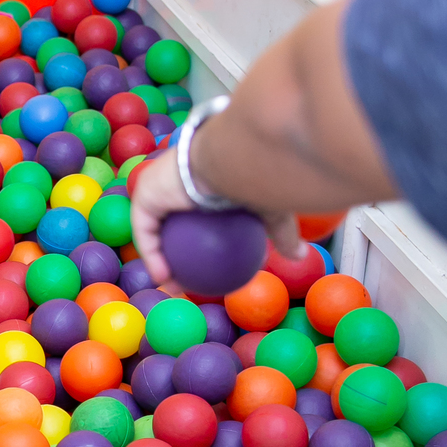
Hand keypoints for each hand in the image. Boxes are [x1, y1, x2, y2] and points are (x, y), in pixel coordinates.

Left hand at [130, 150, 306, 286]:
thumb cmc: (258, 178)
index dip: (200, 245)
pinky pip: (145, 230)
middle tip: (187, 282)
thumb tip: (300, 254)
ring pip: (156, 229)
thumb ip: (282, 232)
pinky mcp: (145, 191)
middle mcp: (179, 179)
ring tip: (173, 287)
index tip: (208, 271)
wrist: (234, 158)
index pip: (199, 217)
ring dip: (161, 260)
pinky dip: (152, 256)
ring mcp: (159, 183)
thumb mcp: (272, 210)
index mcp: (207, 179)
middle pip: (173, 225)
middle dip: (176, 255)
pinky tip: (164, 278)